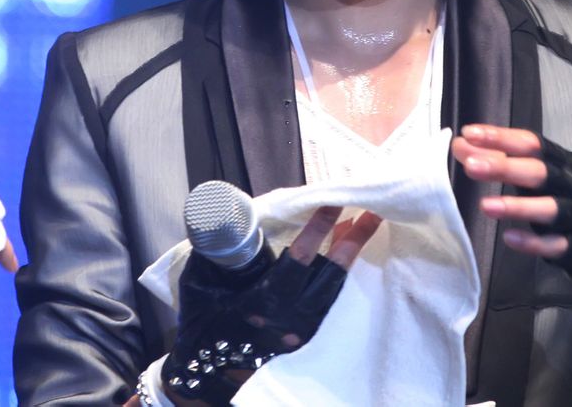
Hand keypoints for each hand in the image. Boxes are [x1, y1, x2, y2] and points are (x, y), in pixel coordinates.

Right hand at [161, 205, 380, 403]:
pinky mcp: (308, 337)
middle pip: (332, 276)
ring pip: (337, 289)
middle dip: (353, 241)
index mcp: (265, 303)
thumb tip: (237, 218)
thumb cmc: (201, 320)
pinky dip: (340, 274)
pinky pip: (332, 302)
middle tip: (370, 211)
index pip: (299, 260)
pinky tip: (345, 252)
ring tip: (366, 223)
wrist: (205, 369)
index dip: (317, 229)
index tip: (331, 203)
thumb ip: (220, 251)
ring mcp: (303, 330)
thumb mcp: (201, 281)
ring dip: (351, 255)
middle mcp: (291, 319)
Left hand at [453, 124, 571, 304]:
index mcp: (562, 163)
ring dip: (518, 206)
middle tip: (471, 166)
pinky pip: (557, 245)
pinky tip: (508, 238)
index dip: (501, 137)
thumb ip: (499, 160)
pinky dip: (534, 242)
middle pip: (541, 172)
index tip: (469, 133)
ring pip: (552, 209)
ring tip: (485, 206)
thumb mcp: (535, 177)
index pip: (532, 144)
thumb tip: (460, 144)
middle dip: (505, 167)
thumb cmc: (564, 200)